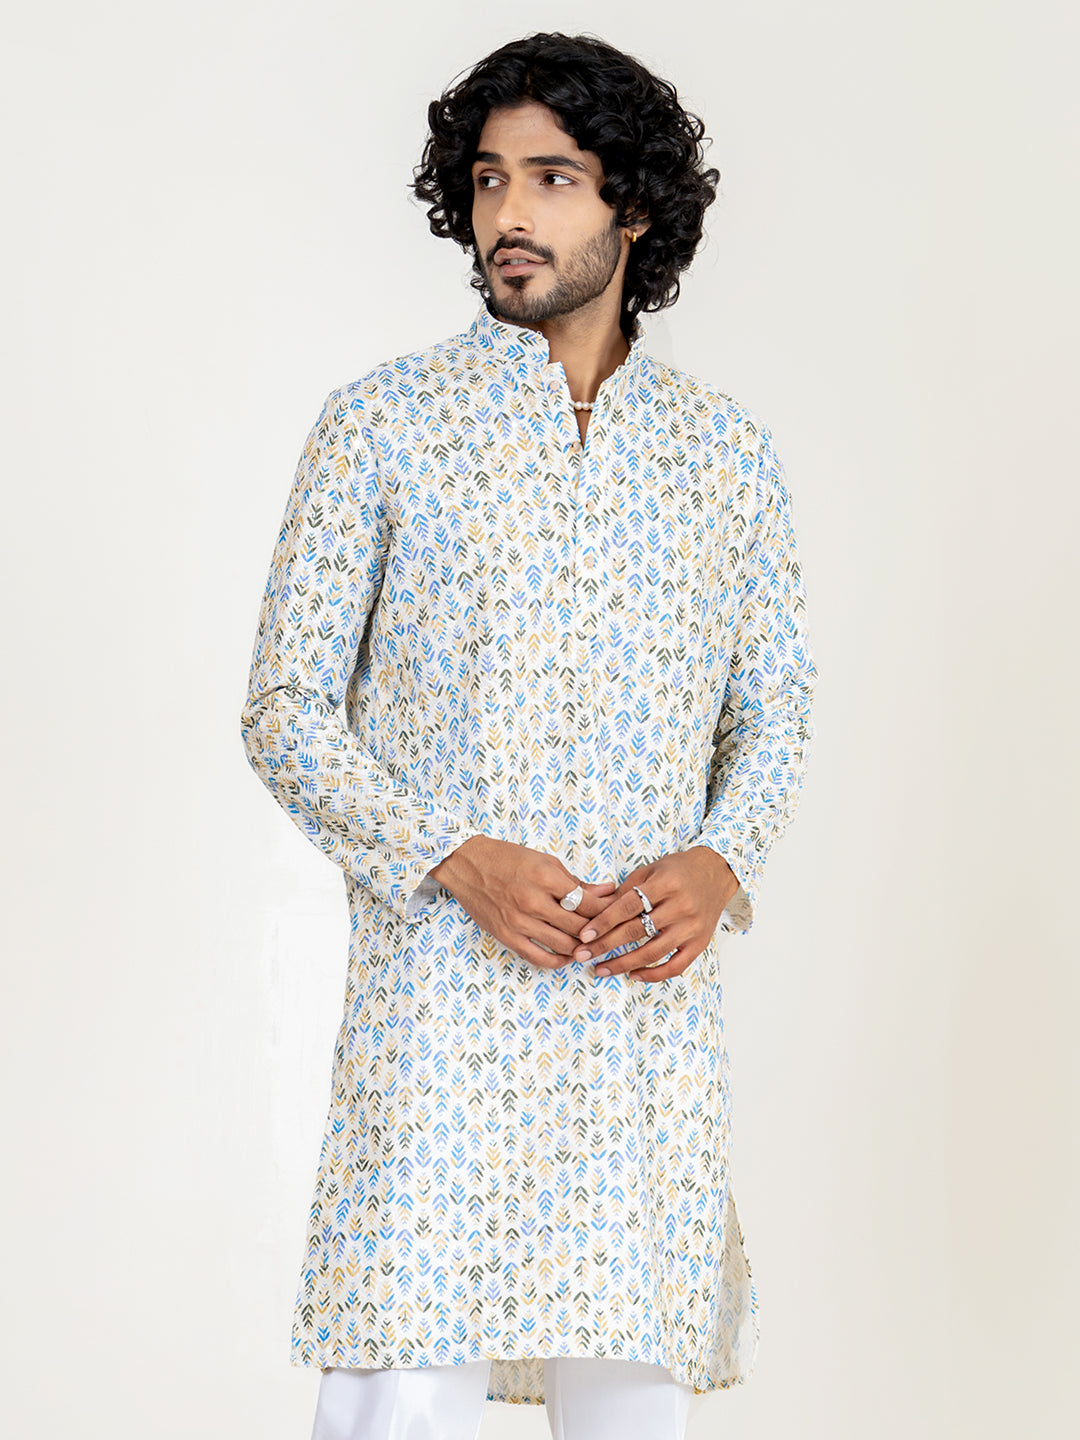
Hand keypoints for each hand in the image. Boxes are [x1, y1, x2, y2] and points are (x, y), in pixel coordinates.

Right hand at [429, 835, 616, 969]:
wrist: (466, 864)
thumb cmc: (507, 858)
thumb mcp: (545, 861)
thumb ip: (576, 881)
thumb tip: (606, 891)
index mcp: (546, 878)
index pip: (588, 902)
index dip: (607, 910)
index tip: (616, 913)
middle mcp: (533, 902)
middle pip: (579, 926)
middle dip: (598, 931)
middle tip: (610, 933)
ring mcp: (519, 922)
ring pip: (563, 944)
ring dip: (582, 948)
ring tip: (592, 946)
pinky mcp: (507, 936)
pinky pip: (539, 957)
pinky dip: (558, 961)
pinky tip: (568, 957)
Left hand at [571, 846, 739, 982]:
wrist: (716, 873)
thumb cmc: (679, 870)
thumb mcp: (651, 870)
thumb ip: (626, 891)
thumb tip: (596, 914)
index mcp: (666, 884)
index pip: (628, 906)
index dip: (604, 922)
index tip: (584, 936)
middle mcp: (681, 906)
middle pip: (636, 931)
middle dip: (605, 945)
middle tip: (582, 955)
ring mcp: (692, 927)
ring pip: (653, 952)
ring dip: (623, 964)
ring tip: (601, 969)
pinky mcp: (700, 943)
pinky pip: (676, 966)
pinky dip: (654, 974)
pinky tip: (634, 975)